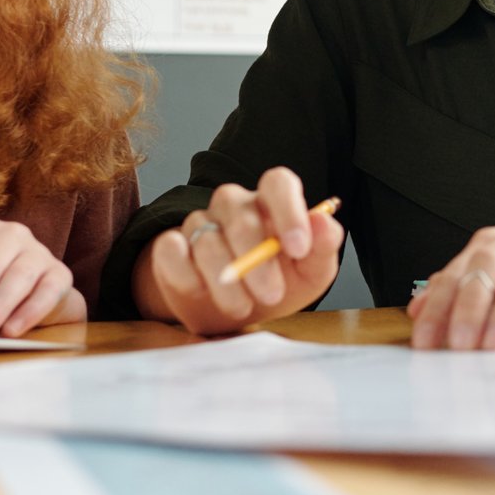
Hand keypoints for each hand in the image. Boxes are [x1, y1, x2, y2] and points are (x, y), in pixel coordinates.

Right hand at [138, 167, 344, 334]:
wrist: (237, 311)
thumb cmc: (281, 282)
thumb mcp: (312, 271)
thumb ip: (323, 246)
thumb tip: (324, 222)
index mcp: (272, 202)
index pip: (278, 182)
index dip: (289, 211)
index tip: (298, 248)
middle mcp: (234, 205)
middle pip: (240, 214)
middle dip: (257, 259)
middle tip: (271, 295)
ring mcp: (200, 223)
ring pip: (206, 237)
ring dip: (225, 278)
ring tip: (242, 308)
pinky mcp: (171, 247)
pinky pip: (170, 249)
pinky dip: (183, 272)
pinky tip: (199, 291)